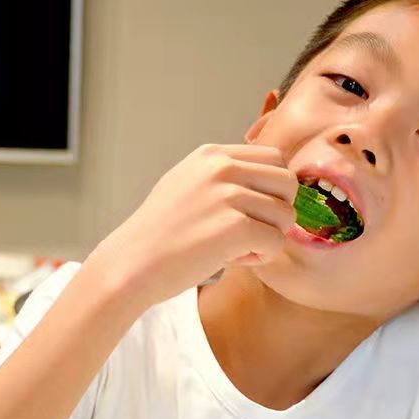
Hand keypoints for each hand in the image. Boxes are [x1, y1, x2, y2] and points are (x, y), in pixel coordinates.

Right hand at [87, 143, 297, 305]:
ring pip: (285, 215)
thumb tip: (271, 182)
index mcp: (212, 154)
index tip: (252, 211)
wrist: (131, 264)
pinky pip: (275, 242)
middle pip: (287, 182)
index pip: (274, 158)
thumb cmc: (160, 234)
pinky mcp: (235, 227)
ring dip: (268, 238)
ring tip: (237, 248)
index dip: (272, 189)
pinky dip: (261, 257)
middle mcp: (222, 167)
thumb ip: (223, 177)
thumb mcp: (187, 185)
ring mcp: (228, 195)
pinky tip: (233, 259)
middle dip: (278, 211)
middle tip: (252, 232)